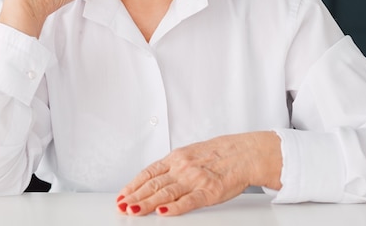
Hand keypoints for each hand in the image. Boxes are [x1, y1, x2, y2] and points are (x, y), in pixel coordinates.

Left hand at [116, 131, 281, 215]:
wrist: (242, 153)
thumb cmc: (217, 154)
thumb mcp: (189, 154)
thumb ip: (172, 166)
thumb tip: (153, 178)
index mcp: (175, 158)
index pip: (148, 173)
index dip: (133, 185)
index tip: (122, 195)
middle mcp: (181, 168)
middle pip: (153, 184)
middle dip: (135, 197)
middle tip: (122, 206)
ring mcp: (194, 179)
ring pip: (166, 193)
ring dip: (147, 203)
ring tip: (134, 211)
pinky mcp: (208, 191)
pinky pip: (189, 201)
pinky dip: (175, 207)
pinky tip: (163, 212)